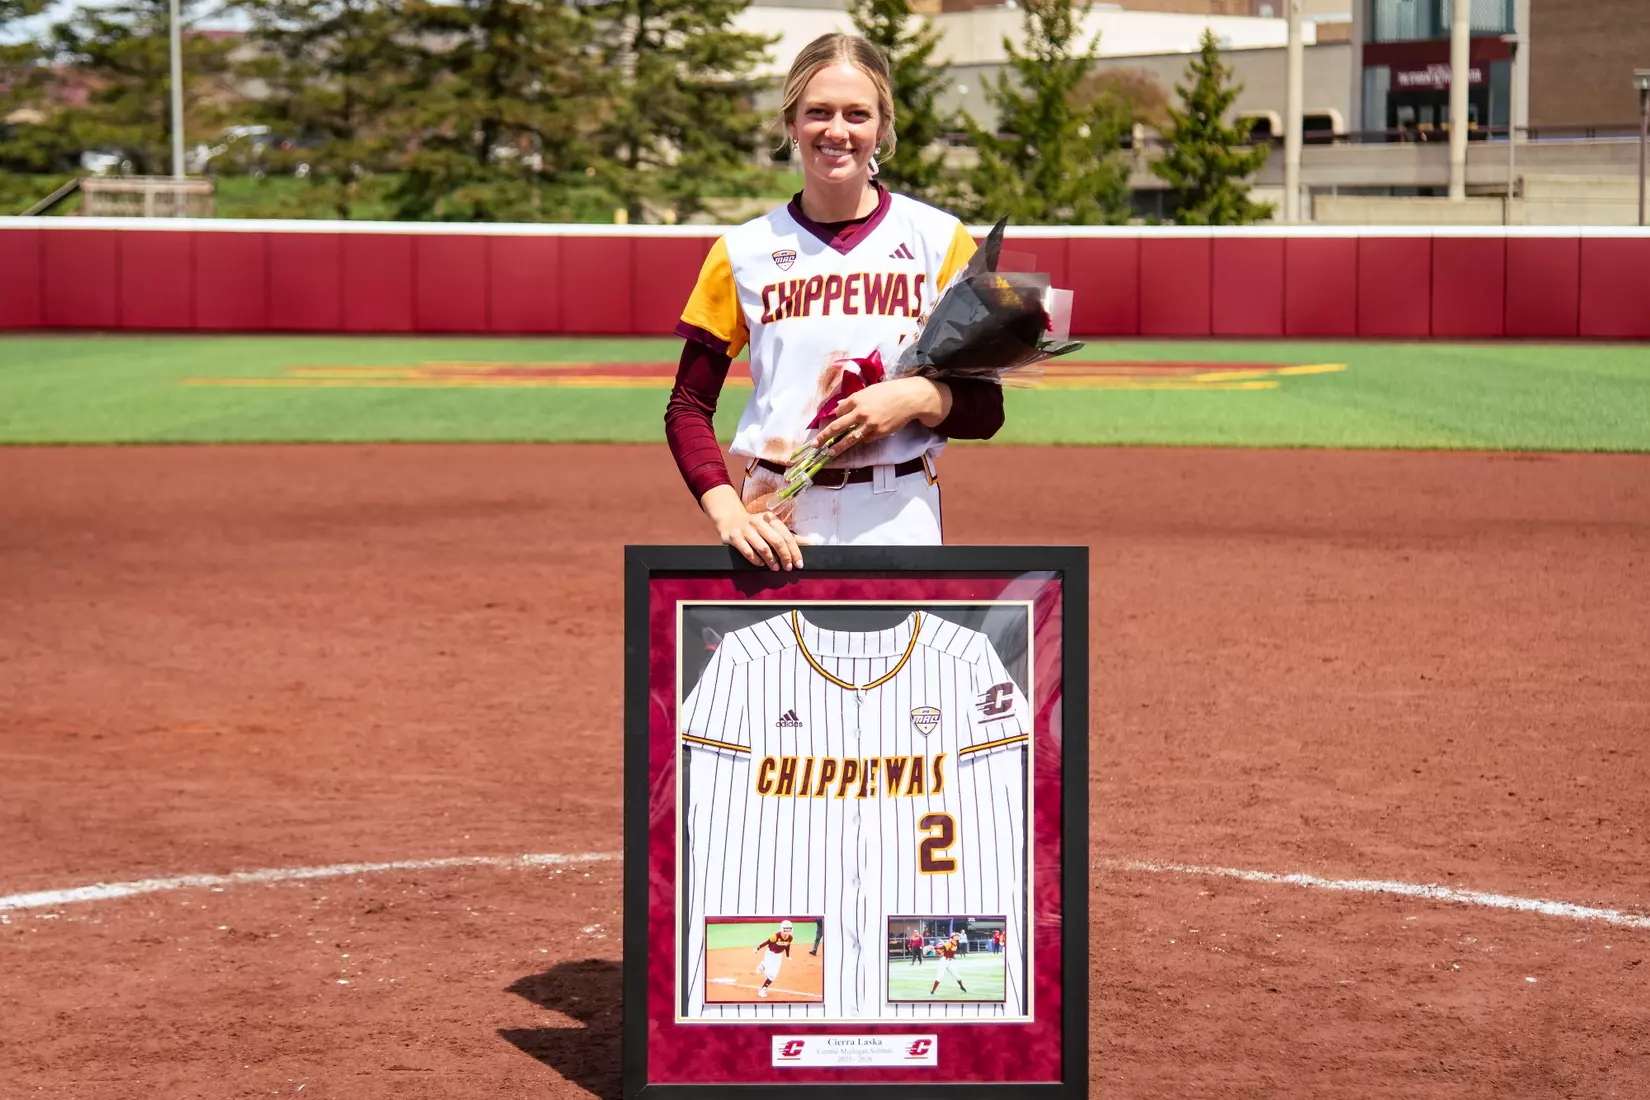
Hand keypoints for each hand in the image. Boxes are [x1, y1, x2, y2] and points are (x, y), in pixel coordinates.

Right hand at [701, 484, 801, 571]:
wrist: (729, 520)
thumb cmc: (755, 526)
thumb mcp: (771, 527)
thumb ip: (788, 536)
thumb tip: (810, 543)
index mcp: (770, 519)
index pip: (787, 536)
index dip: (794, 551)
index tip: (799, 563)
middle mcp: (759, 522)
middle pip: (777, 541)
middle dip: (785, 557)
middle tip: (788, 568)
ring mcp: (746, 529)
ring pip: (763, 547)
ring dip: (771, 560)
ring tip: (775, 568)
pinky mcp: (735, 537)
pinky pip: (748, 552)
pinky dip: (756, 560)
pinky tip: (760, 564)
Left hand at [816, 378, 950, 458]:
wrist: (909, 398)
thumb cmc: (890, 391)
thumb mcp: (870, 390)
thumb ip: (855, 399)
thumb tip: (842, 407)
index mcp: (857, 399)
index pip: (839, 411)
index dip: (835, 417)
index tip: (830, 422)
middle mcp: (860, 412)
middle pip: (837, 427)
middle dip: (824, 437)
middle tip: (815, 444)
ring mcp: (869, 424)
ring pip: (849, 439)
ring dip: (838, 447)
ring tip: (829, 453)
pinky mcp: (878, 433)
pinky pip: (865, 439)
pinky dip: (861, 440)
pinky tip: (859, 441)